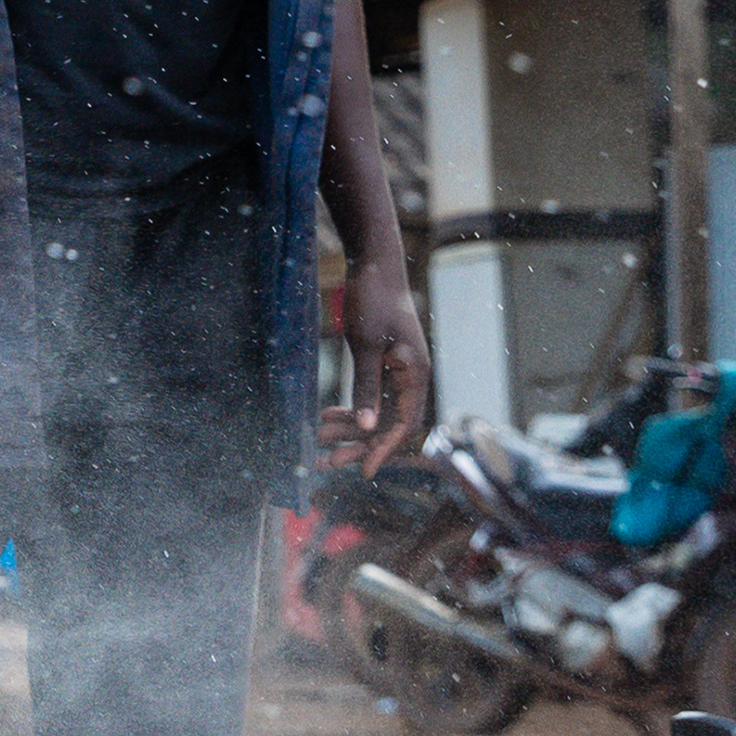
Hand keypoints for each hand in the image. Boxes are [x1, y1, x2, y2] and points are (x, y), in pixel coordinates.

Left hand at [320, 256, 430, 473]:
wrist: (374, 265)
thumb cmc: (374, 299)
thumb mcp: (366, 345)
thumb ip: (367, 386)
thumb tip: (367, 426)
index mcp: (415, 374)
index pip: (403, 425)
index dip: (383, 450)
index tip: (362, 470)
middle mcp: (410, 377)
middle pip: (388, 424)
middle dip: (359, 444)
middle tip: (328, 461)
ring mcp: (397, 372)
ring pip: (375, 412)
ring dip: (350, 428)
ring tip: (320, 441)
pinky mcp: (383, 365)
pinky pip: (369, 396)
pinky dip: (350, 408)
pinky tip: (327, 416)